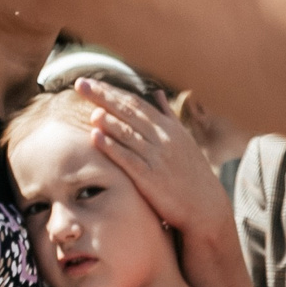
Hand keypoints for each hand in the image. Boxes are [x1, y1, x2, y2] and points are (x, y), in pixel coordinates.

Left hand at [79, 78, 224, 236]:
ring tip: (89, 109)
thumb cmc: (192, 170)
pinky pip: (128, 159)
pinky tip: (96, 137)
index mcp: (167, 126)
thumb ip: (167, 114)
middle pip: (128, 112)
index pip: (135, 102)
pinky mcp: (151, 178)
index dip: (111, 90)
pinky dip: (111, 146)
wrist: (205, 204)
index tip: (90, 81)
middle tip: (80, 84)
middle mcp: (162, 137)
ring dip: (107, 120)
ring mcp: (157, 157)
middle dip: (103, 97)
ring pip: (128, 133)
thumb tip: (157, 93)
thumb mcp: (183, 137)